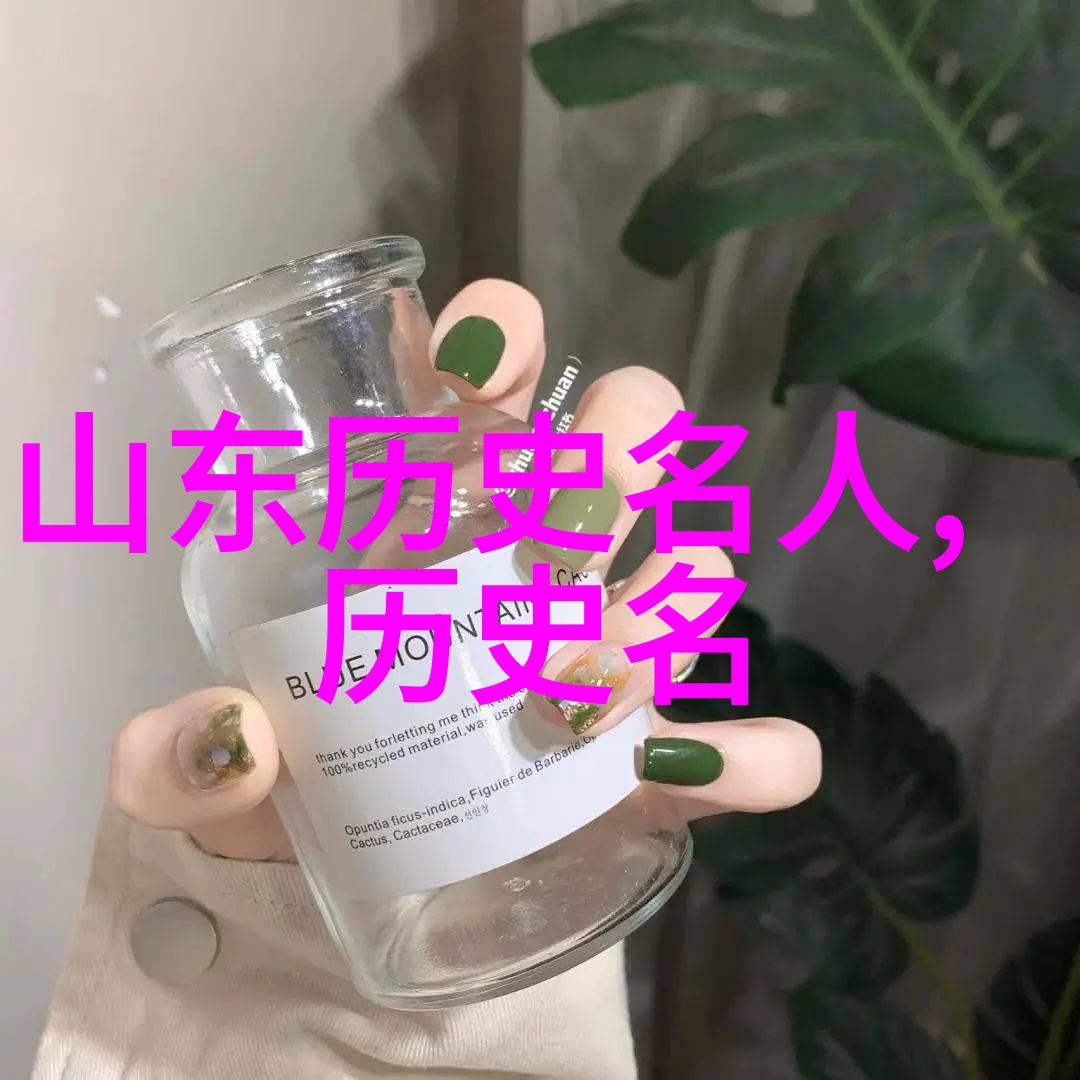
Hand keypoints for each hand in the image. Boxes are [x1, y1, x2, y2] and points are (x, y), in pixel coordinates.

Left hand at [110, 280, 820, 858]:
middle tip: (569, 506)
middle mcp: (541, 557)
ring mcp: (610, 653)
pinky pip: (732, 746)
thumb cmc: (300, 775)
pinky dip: (747, 756)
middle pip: (621, 441)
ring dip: (663, 612)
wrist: (366, 877)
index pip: (488, 377)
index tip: (472, 369)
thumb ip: (176, 755)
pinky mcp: (650, 762)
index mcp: (436, 510)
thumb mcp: (208, 763)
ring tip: (581, 684)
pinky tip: (716, 769)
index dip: (498, 340)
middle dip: (618, 441)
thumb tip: (229, 742)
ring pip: (690, 576)